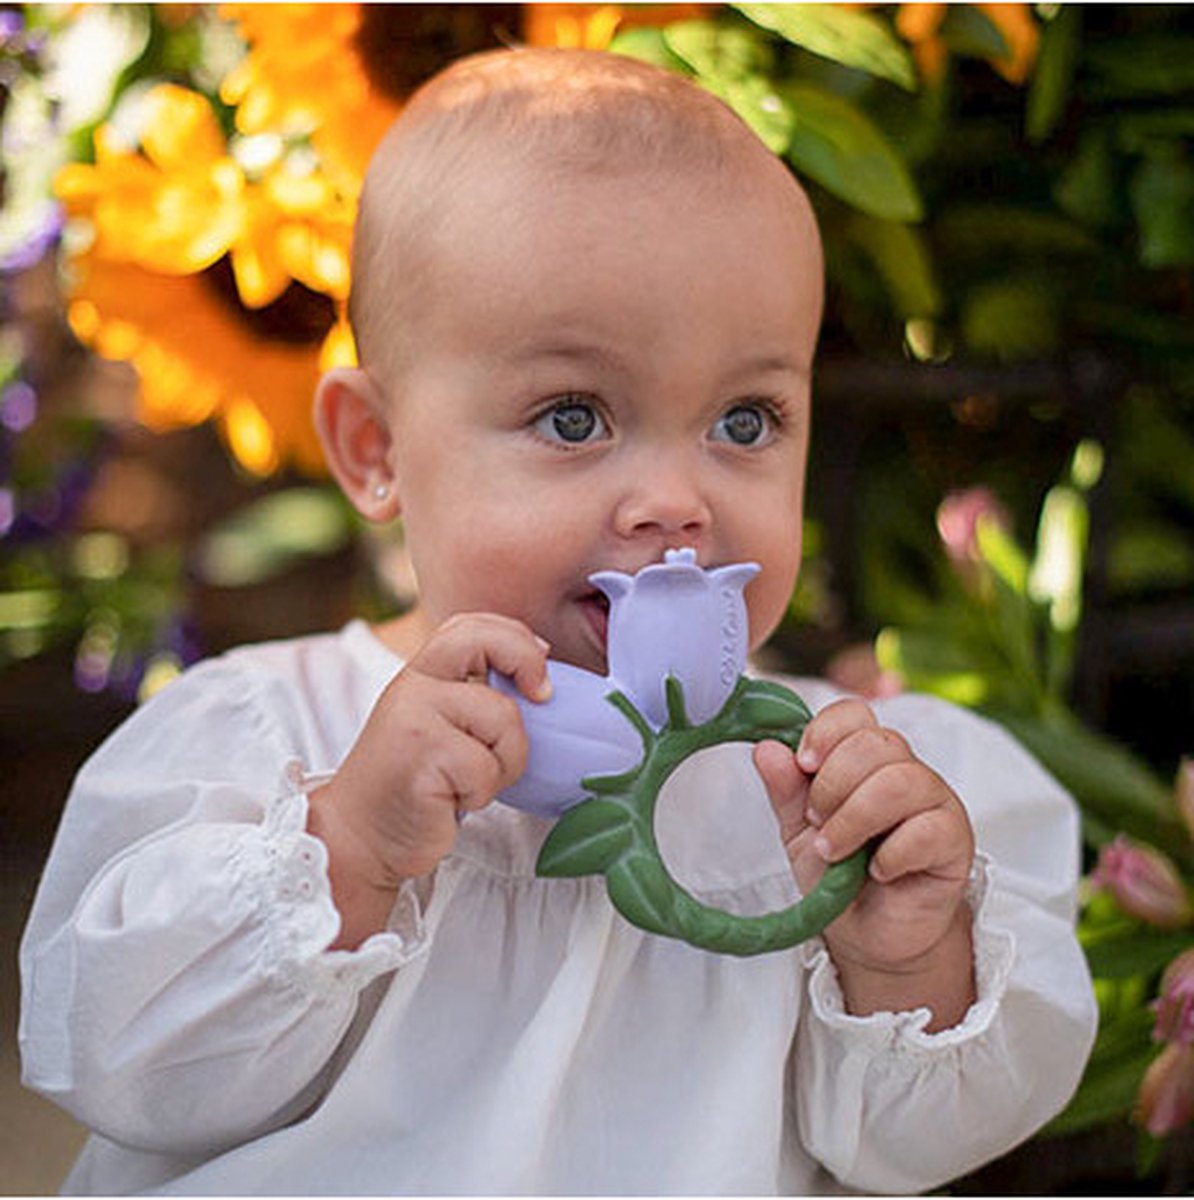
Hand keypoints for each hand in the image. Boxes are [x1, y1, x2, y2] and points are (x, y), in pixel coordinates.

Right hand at [308, 613, 550, 946]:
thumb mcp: (440, 726)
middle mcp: (413, 686)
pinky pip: (486, 767)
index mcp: (420, 673)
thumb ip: (474, 696)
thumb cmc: (415, 785)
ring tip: (469, 781)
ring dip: (504, 762)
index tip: (538, 675)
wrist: (359, 836)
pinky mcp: (421, 757)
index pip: (469, 625)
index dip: (515, 637)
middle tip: (542, 696)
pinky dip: (482, 793)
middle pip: (486, 644)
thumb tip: (540, 674)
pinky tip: (452, 801)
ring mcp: (414, 718)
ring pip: (504, 720)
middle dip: (527, 663)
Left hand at [754, 698, 975, 1026]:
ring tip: (835, 850)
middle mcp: (904, 771)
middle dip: (834, 783)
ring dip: (855, 817)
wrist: (867, 934)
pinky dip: (892, 851)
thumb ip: (786, 790)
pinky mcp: (955, 840)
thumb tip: (766, 748)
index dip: (825, 733)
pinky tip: (876, 871)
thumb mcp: (798, 831)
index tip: (803, 765)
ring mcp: (934, 802)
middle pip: (876, 743)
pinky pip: (928, 828)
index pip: (854, 714)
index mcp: (865, 759)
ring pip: (901, 781)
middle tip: (816, 821)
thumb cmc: (837, 875)